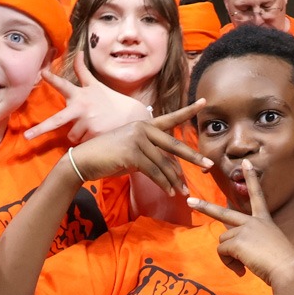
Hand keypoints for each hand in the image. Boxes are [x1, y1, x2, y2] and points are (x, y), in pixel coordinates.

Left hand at [24, 66, 154, 142]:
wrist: (132, 116)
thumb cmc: (109, 100)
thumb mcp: (95, 85)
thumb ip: (82, 71)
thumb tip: (78, 51)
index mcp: (80, 95)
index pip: (64, 85)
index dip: (52, 79)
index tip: (42, 73)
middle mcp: (82, 108)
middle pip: (57, 121)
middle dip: (40, 130)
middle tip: (27, 137)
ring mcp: (88, 123)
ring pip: (71, 135)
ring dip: (78, 134)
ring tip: (92, 126)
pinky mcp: (94, 135)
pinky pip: (82, 143)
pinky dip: (87, 141)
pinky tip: (98, 134)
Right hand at [69, 101, 209, 194]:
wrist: (84, 160)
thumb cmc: (109, 157)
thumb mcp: (133, 151)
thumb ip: (151, 153)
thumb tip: (171, 169)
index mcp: (144, 125)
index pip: (170, 118)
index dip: (188, 111)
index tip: (203, 102)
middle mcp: (143, 128)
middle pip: (174, 144)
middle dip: (192, 157)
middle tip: (209, 165)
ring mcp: (137, 140)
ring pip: (163, 163)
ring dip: (174, 180)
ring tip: (182, 191)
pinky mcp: (132, 153)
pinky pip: (153, 172)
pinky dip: (162, 183)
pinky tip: (168, 192)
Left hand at [189, 160, 293, 283]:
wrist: (289, 270)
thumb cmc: (284, 264)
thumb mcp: (268, 247)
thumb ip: (251, 243)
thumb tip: (231, 250)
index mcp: (264, 220)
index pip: (257, 195)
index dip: (251, 178)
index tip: (245, 163)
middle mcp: (253, 221)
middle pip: (223, 212)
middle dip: (204, 207)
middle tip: (189, 201)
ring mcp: (244, 229)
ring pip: (223, 242)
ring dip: (230, 256)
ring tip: (246, 265)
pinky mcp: (237, 241)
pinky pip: (222, 252)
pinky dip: (229, 263)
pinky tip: (242, 269)